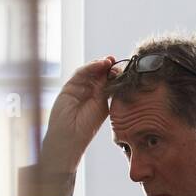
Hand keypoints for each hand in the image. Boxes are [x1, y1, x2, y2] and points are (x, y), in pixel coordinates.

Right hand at [39, 56, 115, 172]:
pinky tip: (99, 64)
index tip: (125, 68)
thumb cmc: (87, 126)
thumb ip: (107, 89)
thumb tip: (115, 73)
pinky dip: (90, 67)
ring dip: (100, 64)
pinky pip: (80, 73)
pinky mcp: (70, 86)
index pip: (107, 80)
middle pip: (99, 73)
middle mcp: (88, 90)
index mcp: (99, 97)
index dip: (115, 73)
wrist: (70, 135)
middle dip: (108, 66)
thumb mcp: (102, 105)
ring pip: (90, 71)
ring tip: (109, 60)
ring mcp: (79, 87)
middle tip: (117, 61)